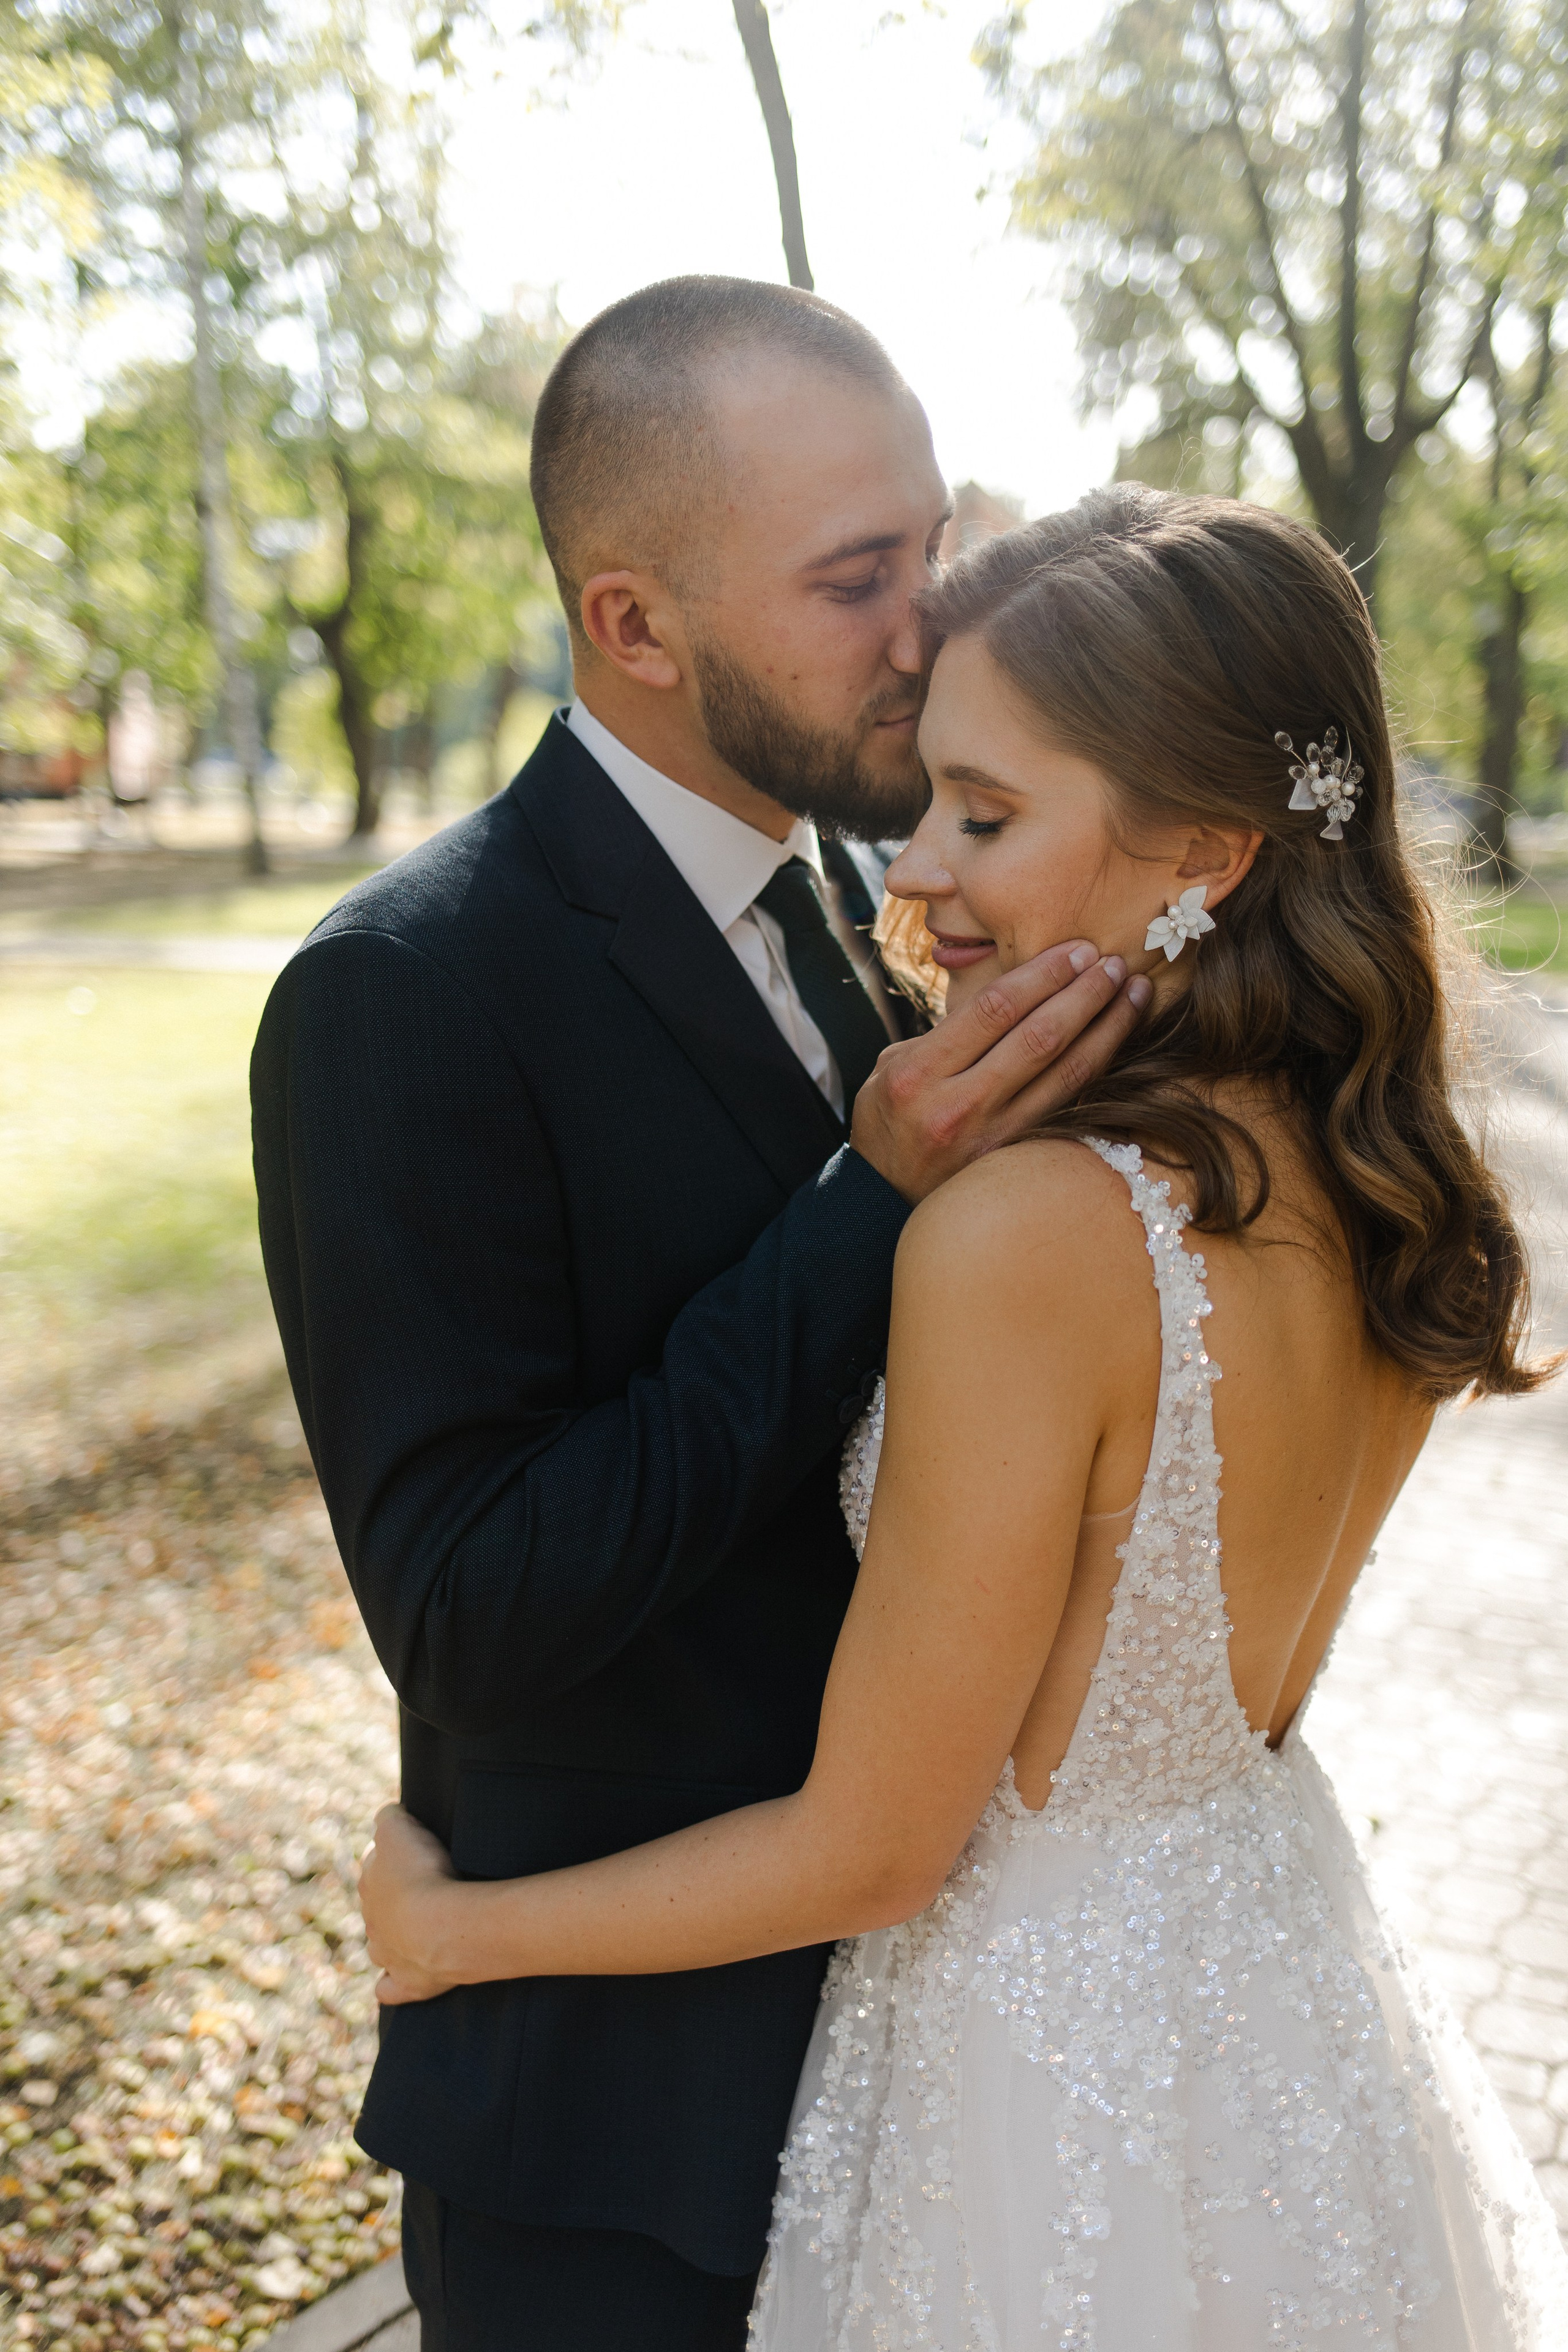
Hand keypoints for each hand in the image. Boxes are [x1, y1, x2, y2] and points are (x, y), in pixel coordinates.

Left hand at [359, 1803, 463, 2006]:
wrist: (441, 1927)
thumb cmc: (423, 1873)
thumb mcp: (398, 1827)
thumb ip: (387, 1817)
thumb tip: (385, 1817)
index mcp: (369, 1882)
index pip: (375, 1862)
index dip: (397, 1856)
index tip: (418, 1852)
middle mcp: (372, 1920)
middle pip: (379, 1905)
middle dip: (396, 1898)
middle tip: (428, 1888)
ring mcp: (386, 1955)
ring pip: (380, 1946)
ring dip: (394, 1939)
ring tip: (421, 1930)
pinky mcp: (406, 1984)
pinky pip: (389, 1988)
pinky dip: (392, 1984)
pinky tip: (400, 1978)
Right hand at [850, 943, 1150, 1203]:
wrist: (880, 1199)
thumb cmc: (888, 1120)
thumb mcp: (891, 1067)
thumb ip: (945, 1033)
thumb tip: (1010, 996)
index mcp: (919, 1072)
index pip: (995, 1010)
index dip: (1044, 974)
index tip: (1078, 950)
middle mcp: (957, 1105)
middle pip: (1039, 1036)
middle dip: (1084, 993)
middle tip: (1115, 963)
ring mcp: (991, 1139)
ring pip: (1065, 1074)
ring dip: (1107, 1028)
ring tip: (1134, 994)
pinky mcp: (1015, 1160)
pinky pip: (1068, 1107)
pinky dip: (1099, 1071)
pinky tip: (1120, 1043)